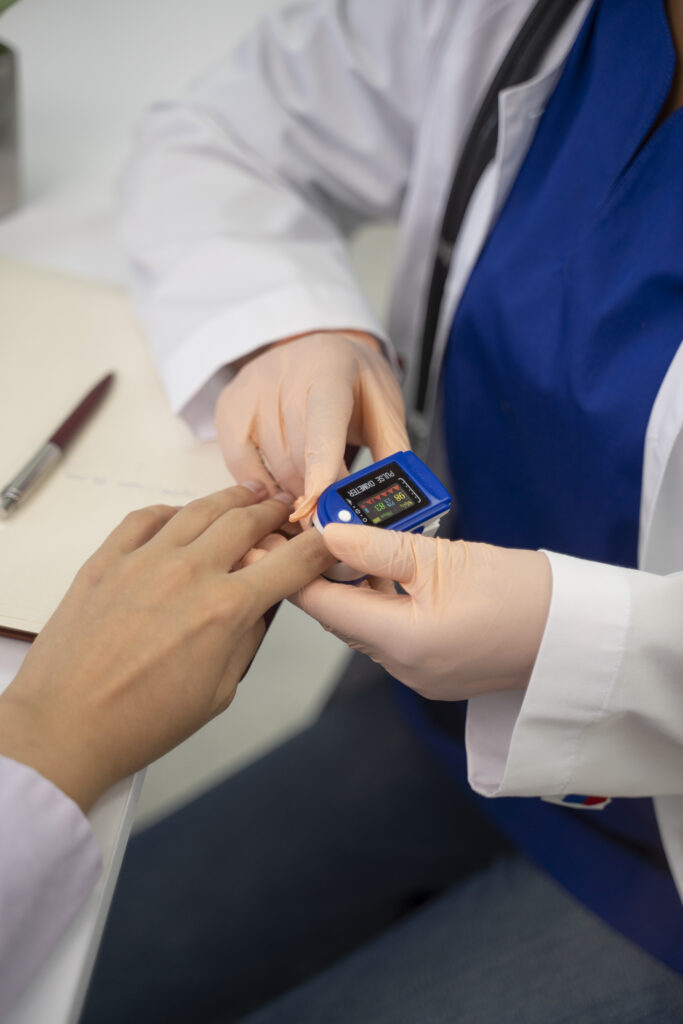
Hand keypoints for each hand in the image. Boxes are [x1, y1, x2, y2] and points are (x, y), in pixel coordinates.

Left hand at [0, 484, 333, 810]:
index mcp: (225, 610)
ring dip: (232, 499)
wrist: (65, 726)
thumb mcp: (218, 692)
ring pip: (200, 509)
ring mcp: (145, 560)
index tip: (327, 537)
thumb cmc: (139, 722)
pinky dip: (171, 510)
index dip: (318, 545)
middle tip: (284, 509)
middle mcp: (189, 573)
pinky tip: (180, 515)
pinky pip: (145, 517)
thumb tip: (259, 608)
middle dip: (275, 511)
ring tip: (247, 495)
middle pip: (247, 520)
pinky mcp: (107, 560)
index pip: (291, 562)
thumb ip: (245, 640)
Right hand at [214, 331, 409, 522]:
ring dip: (293, 492)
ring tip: (311, 498)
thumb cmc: (354, 383)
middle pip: (297, 453)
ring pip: (272, 462)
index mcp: (331, 369)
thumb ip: (393, 450)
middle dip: (316, 492)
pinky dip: (261, 486)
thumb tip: (401, 498)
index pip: (323, 422)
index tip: (319, 504)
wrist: (319, 348)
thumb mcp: (383, 406)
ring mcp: (252, 389)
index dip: (321, 466)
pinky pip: (240, 463)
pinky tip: (280, 491)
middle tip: (331, 516)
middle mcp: (285, 374)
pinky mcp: (229, 406)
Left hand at [290, 525, 551, 700]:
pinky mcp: (435, 669)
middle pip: (337, 616)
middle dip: (311, 575)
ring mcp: (420, 674)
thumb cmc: (524, 595)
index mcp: (402, 642)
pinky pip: (387, 633)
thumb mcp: (445, 559)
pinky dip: (373, 602)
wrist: (576, 634)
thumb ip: (379, 547)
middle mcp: (403, 667)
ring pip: (361, 624)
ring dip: (344, 587)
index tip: (257, 544)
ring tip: (325, 544)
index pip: (321, 605)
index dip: (284, 571)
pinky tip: (373, 570)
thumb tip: (328, 532)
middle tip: (290, 534)